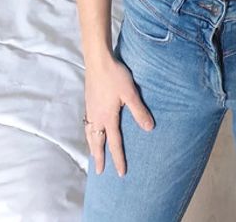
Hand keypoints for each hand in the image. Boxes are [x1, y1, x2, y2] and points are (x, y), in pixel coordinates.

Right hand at [84, 54, 153, 175]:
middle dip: (99, 157)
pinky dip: (88, 133)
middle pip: (97, 142)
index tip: (121, 173)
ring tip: (93, 154)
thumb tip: (149, 128)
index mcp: (108, 118)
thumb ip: (139, 111)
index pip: (114, 143)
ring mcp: (90, 110)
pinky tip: (90, 130)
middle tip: (99, 171)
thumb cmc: (115, 76)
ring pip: (90, 134)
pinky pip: (87, 124)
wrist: (98, 61)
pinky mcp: (88, 102)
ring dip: (92, 146)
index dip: (118, 159)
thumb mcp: (130, 93)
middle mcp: (97, 117)